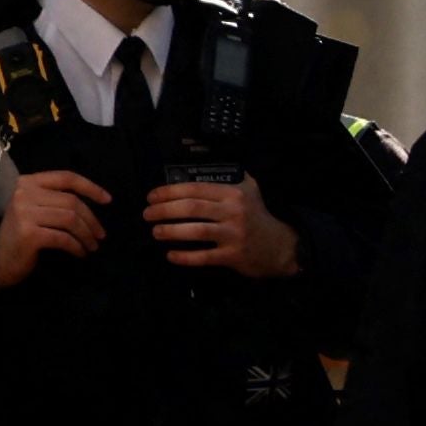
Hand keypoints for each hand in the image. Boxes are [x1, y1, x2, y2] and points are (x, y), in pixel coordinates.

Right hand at [0, 169, 107, 287]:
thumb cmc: (21, 235)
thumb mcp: (34, 208)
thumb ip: (55, 198)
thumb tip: (93, 200)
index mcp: (27, 182)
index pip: (66, 177)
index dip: (90, 187)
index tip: (107, 200)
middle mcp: (24, 194)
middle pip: (71, 201)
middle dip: (91, 219)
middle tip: (101, 234)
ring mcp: (25, 214)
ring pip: (70, 219)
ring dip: (86, 234)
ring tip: (93, 245)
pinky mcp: (29, 234)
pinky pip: (63, 238)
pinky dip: (76, 246)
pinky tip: (81, 253)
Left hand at [148, 172, 296, 277]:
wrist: (278, 245)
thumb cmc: (258, 215)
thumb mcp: (250, 189)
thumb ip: (229, 177)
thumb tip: (198, 168)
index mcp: (233, 193)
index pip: (196, 188)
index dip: (171, 191)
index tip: (152, 196)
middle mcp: (233, 211)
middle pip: (192, 208)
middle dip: (164, 210)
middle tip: (147, 214)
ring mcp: (232, 234)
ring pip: (195, 232)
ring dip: (171, 231)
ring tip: (155, 232)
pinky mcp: (232, 256)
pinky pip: (203, 257)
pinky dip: (184, 257)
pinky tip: (171, 255)